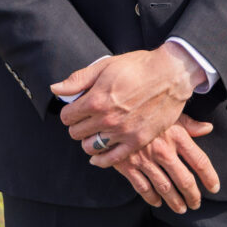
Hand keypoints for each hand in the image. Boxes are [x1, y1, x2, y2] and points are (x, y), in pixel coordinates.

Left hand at [51, 44, 205, 166]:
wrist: (171, 74)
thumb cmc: (138, 66)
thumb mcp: (105, 66)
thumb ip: (78, 80)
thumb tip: (55, 89)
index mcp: (96, 100)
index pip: (68, 117)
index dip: (70, 112)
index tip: (76, 109)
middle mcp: (107, 119)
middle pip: (77, 134)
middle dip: (78, 125)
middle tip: (86, 119)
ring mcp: (122, 132)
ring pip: (91, 148)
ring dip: (89, 141)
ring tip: (95, 132)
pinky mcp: (137, 141)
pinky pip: (112, 159)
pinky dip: (101, 160)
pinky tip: (98, 155)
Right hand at [112, 114, 219, 213]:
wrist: (113, 110)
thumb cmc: (144, 108)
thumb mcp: (168, 111)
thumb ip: (189, 123)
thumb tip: (208, 128)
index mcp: (176, 135)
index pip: (199, 161)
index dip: (209, 177)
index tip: (214, 187)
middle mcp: (163, 150)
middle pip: (184, 180)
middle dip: (192, 195)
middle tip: (196, 203)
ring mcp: (145, 159)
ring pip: (165, 188)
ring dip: (175, 202)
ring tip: (181, 209)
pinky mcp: (128, 166)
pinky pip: (143, 188)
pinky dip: (152, 198)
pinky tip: (157, 202)